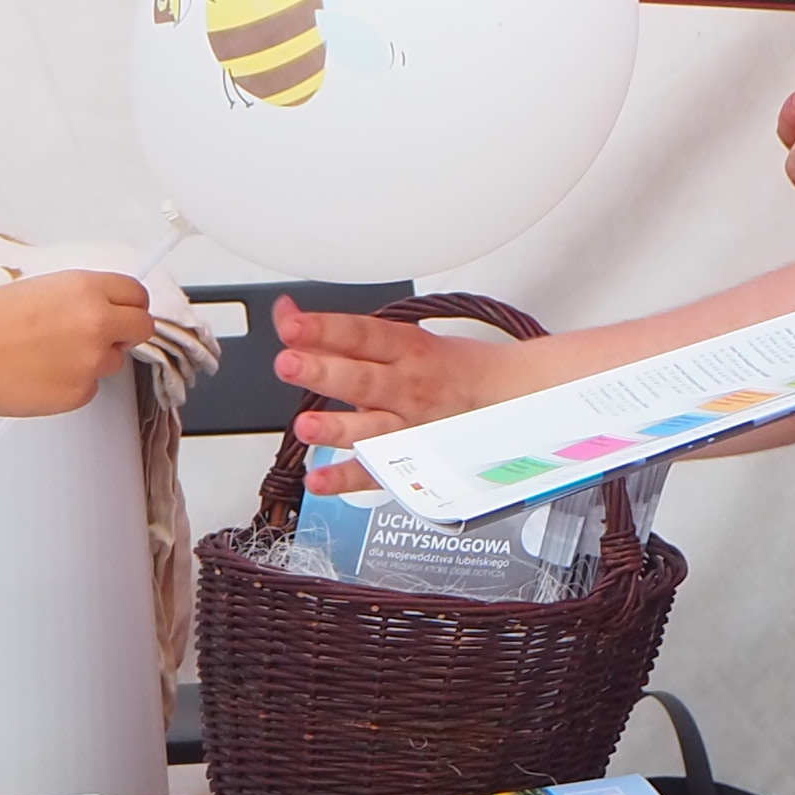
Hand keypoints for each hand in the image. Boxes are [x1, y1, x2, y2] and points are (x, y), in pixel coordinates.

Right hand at [0, 270, 153, 414]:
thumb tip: (102, 305)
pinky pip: (90, 387)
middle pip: (142, 327)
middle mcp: (97, 322)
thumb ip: (80, 297)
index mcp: (86, 288)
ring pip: (115, 361)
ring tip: (51, 355)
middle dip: (127, 332)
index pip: (136, 293)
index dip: (129, 304)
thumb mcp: (42, 288)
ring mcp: (92, 360)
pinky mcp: (81, 393)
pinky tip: (41, 374)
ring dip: (95, 359)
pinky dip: (73, 383)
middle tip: (104, 336)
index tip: (125, 310)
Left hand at [276, 300, 551, 461]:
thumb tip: (285, 313)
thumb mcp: (402, 338)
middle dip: (324, 372)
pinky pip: (378, 475)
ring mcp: (411, 429)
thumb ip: (338, 333)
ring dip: (337, 430)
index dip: (327, 329)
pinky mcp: (411, 463)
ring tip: (305, 428)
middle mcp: (408, 388)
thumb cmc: (450, 367)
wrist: (509, 400)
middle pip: (363, 380)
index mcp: (409, 349)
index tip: (292, 324)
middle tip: (288, 364)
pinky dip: (347, 480)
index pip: (363, 335)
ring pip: (372, 430)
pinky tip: (319, 480)